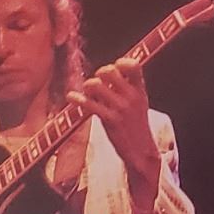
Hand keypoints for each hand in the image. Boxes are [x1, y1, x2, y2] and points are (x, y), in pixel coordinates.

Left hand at [73, 56, 159, 190]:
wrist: (141, 151)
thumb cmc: (137, 124)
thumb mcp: (140, 102)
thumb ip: (130, 85)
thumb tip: (115, 68)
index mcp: (140, 90)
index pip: (133, 65)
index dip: (121, 62)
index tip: (115, 67)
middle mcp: (131, 96)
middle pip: (109, 71)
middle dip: (99, 74)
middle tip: (98, 82)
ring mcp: (120, 108)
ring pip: (95, 84)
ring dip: (88, 86)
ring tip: (90, 94)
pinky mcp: (110, 120)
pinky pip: (89, 103)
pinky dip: (77, 99)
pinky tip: (71, 97)